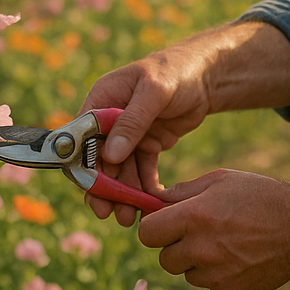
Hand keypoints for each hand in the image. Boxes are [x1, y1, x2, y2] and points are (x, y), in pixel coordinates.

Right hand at [80, 42, 216, 225]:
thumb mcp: (154, 92)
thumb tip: (110, 155)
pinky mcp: (148, 144)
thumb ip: (132, 122)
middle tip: (111, 214)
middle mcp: (111, 120)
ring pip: (121, 171)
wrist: (206, 75)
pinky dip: (144, 187)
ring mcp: (129, 134)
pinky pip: (142, 170)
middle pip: (100, 160)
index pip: (82, 138)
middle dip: (105, 188)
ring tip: (130, 218)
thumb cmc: (176, 71)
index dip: (84, 166)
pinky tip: (150, 204)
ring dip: (124, 194)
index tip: (92, 192)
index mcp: (102, 100)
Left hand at [136, 169, 289, 289]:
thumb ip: (183, 192)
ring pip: (187, 273)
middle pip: (164, 258)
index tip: (163, 224)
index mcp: (195, 217)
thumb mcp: (221, 180)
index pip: (147, 233)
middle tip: (196, 232)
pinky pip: (209, 284)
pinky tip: (238, 255)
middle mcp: (202, 248)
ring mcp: (216, 273)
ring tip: (224, 242)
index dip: (153, 228)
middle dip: (175, 246)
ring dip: (196, 260)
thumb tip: (156, 201)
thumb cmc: (260, 196)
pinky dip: (217, 273)